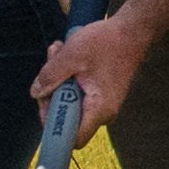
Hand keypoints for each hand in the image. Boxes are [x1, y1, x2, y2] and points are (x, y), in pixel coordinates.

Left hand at [30, 1, 159, 131]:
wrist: (132, 30)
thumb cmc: (107, 41)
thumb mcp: (71, 55)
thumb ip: (50, 76)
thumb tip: (36, 92)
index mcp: (99, 109)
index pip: (72, 139)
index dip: (53, 127)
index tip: (44, 102)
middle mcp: (102, 112)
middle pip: (67, 117)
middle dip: (52, 92)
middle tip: (49, 66)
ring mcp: (102, 103)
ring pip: (70, 101)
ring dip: (59, 79)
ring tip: (58, 52)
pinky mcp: (101, 93)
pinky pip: (78, 92)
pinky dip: (68, 76)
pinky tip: (66, 56)